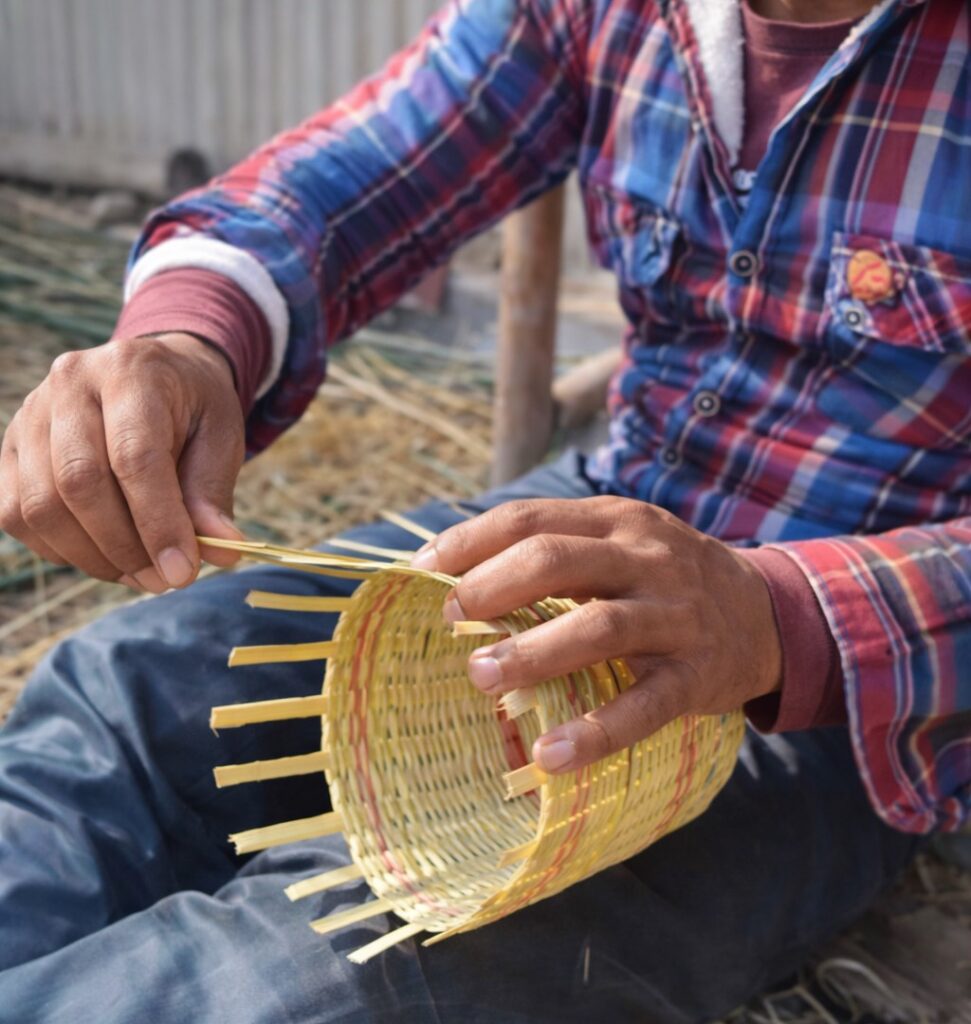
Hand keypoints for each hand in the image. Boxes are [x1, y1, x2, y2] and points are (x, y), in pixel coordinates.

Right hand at [0, 333, 245, 591]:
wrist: (154, 373)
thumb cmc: (192, 408)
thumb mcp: (221, 437)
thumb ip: (213, 492)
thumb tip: (222, 549)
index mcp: (131, 372)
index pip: (135, 457)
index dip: (158, 523)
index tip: (183, 571)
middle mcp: (70, 385)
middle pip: (79, 483)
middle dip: (125, 547)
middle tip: (163, 581)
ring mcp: (30, 415)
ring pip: (41, 506)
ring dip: (93, 556)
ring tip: (140, 573)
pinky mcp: (10, 448)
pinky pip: (17, 514)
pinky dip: (60, 550)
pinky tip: (104, 556)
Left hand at [411, 497, 780, 773]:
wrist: (769, 614)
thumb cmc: (664, 579)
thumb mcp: (621, 542)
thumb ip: (557, 549)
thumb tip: (457, 575)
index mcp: (616, 521)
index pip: (531, 518)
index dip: (470, 541)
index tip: (423, 570)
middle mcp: (647, 558)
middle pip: (557, 559)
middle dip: (493, 587)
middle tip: (450, 620)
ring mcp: (675, 616)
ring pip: (598, 627)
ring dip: (532, 653)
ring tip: (478, 676)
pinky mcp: (697, 675)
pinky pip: (644, 705)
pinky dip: (596, 732)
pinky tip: (549, 754)